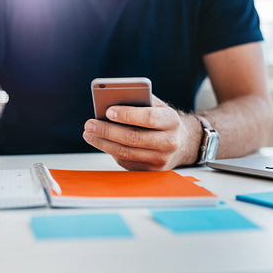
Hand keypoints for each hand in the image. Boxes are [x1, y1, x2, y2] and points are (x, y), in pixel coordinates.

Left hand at [83, 96, 199, 170]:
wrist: (183, 143)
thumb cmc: (162, 120)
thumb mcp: (157, 106)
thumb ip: (139, 101)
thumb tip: (110, 101)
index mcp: (171, 121)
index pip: (149, 118)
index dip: (127, 115)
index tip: (107, 111)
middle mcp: (169, 142)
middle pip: (133, 138)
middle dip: (107, 130)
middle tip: (89, 124)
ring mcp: (160, 159)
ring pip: (126, 152)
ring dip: (103, 143)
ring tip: (89, 133)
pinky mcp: (151, 171)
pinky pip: (126, 161)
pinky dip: (110, 151)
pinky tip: (100, 142)